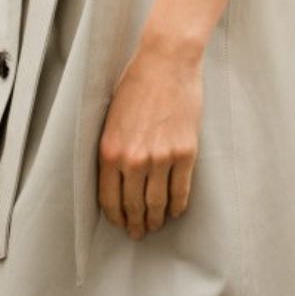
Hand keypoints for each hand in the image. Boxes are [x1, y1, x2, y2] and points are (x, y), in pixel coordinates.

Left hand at [97, 38, 202, 241]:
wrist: (166, 62)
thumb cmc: (136, 84)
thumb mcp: (110, 117)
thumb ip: (112, 149)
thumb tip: (114, 178)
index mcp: (110, 151)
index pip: (109, 198)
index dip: (115, 216)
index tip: (120, 223)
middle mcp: (133, 160)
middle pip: (133, 205)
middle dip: (135, 223)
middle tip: (138, 232)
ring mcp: (161, 158)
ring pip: (157, 203)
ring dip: (156, 219)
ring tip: (156, 224)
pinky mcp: (185, 153)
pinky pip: (180, 190)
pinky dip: (177, 205)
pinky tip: (175, 210)